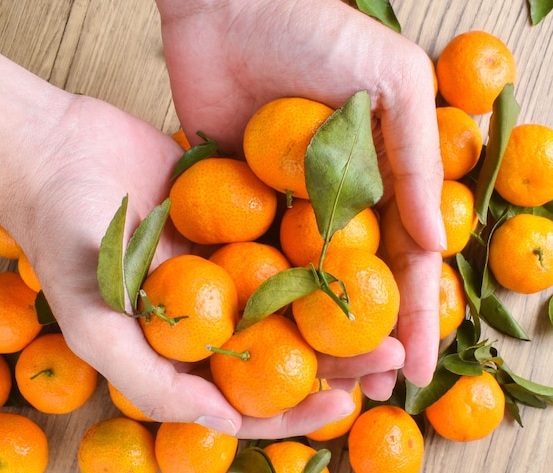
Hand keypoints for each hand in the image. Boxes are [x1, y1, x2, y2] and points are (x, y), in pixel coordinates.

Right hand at [10, 94, 404, 438]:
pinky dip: (321, 239)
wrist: (55, 152)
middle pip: (288, 344)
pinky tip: (363, 239)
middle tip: (391, 351)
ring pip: (298, 290)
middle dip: (340, 356)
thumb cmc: (64, 240)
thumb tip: (224, 424)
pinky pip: (287, 230)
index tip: (343, 402)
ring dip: (342, 300)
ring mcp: (231, 258)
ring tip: (393, 301)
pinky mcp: (239, 209)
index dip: (295, 411)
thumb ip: (152, 381)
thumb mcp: (93, 324)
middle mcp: (215, 308)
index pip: (247, 395)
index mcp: (185, 346)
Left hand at [156, 0, 444, 388]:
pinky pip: (248, 253)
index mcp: (380, 176)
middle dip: (366, 338)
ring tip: (320, 380)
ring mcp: (282, 203)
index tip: (418, 364)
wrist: (229, 3)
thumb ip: (417, 158)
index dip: (416, 313)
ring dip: (314, 331)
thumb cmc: (314, 29)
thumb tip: (433, 241)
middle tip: (372, 389)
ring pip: (302, 280)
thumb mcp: (390, 80)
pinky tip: (262, 335)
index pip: (404, 257)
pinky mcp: (232, 198)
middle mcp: (334, 198)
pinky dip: (258, 293)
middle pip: (354, 282)